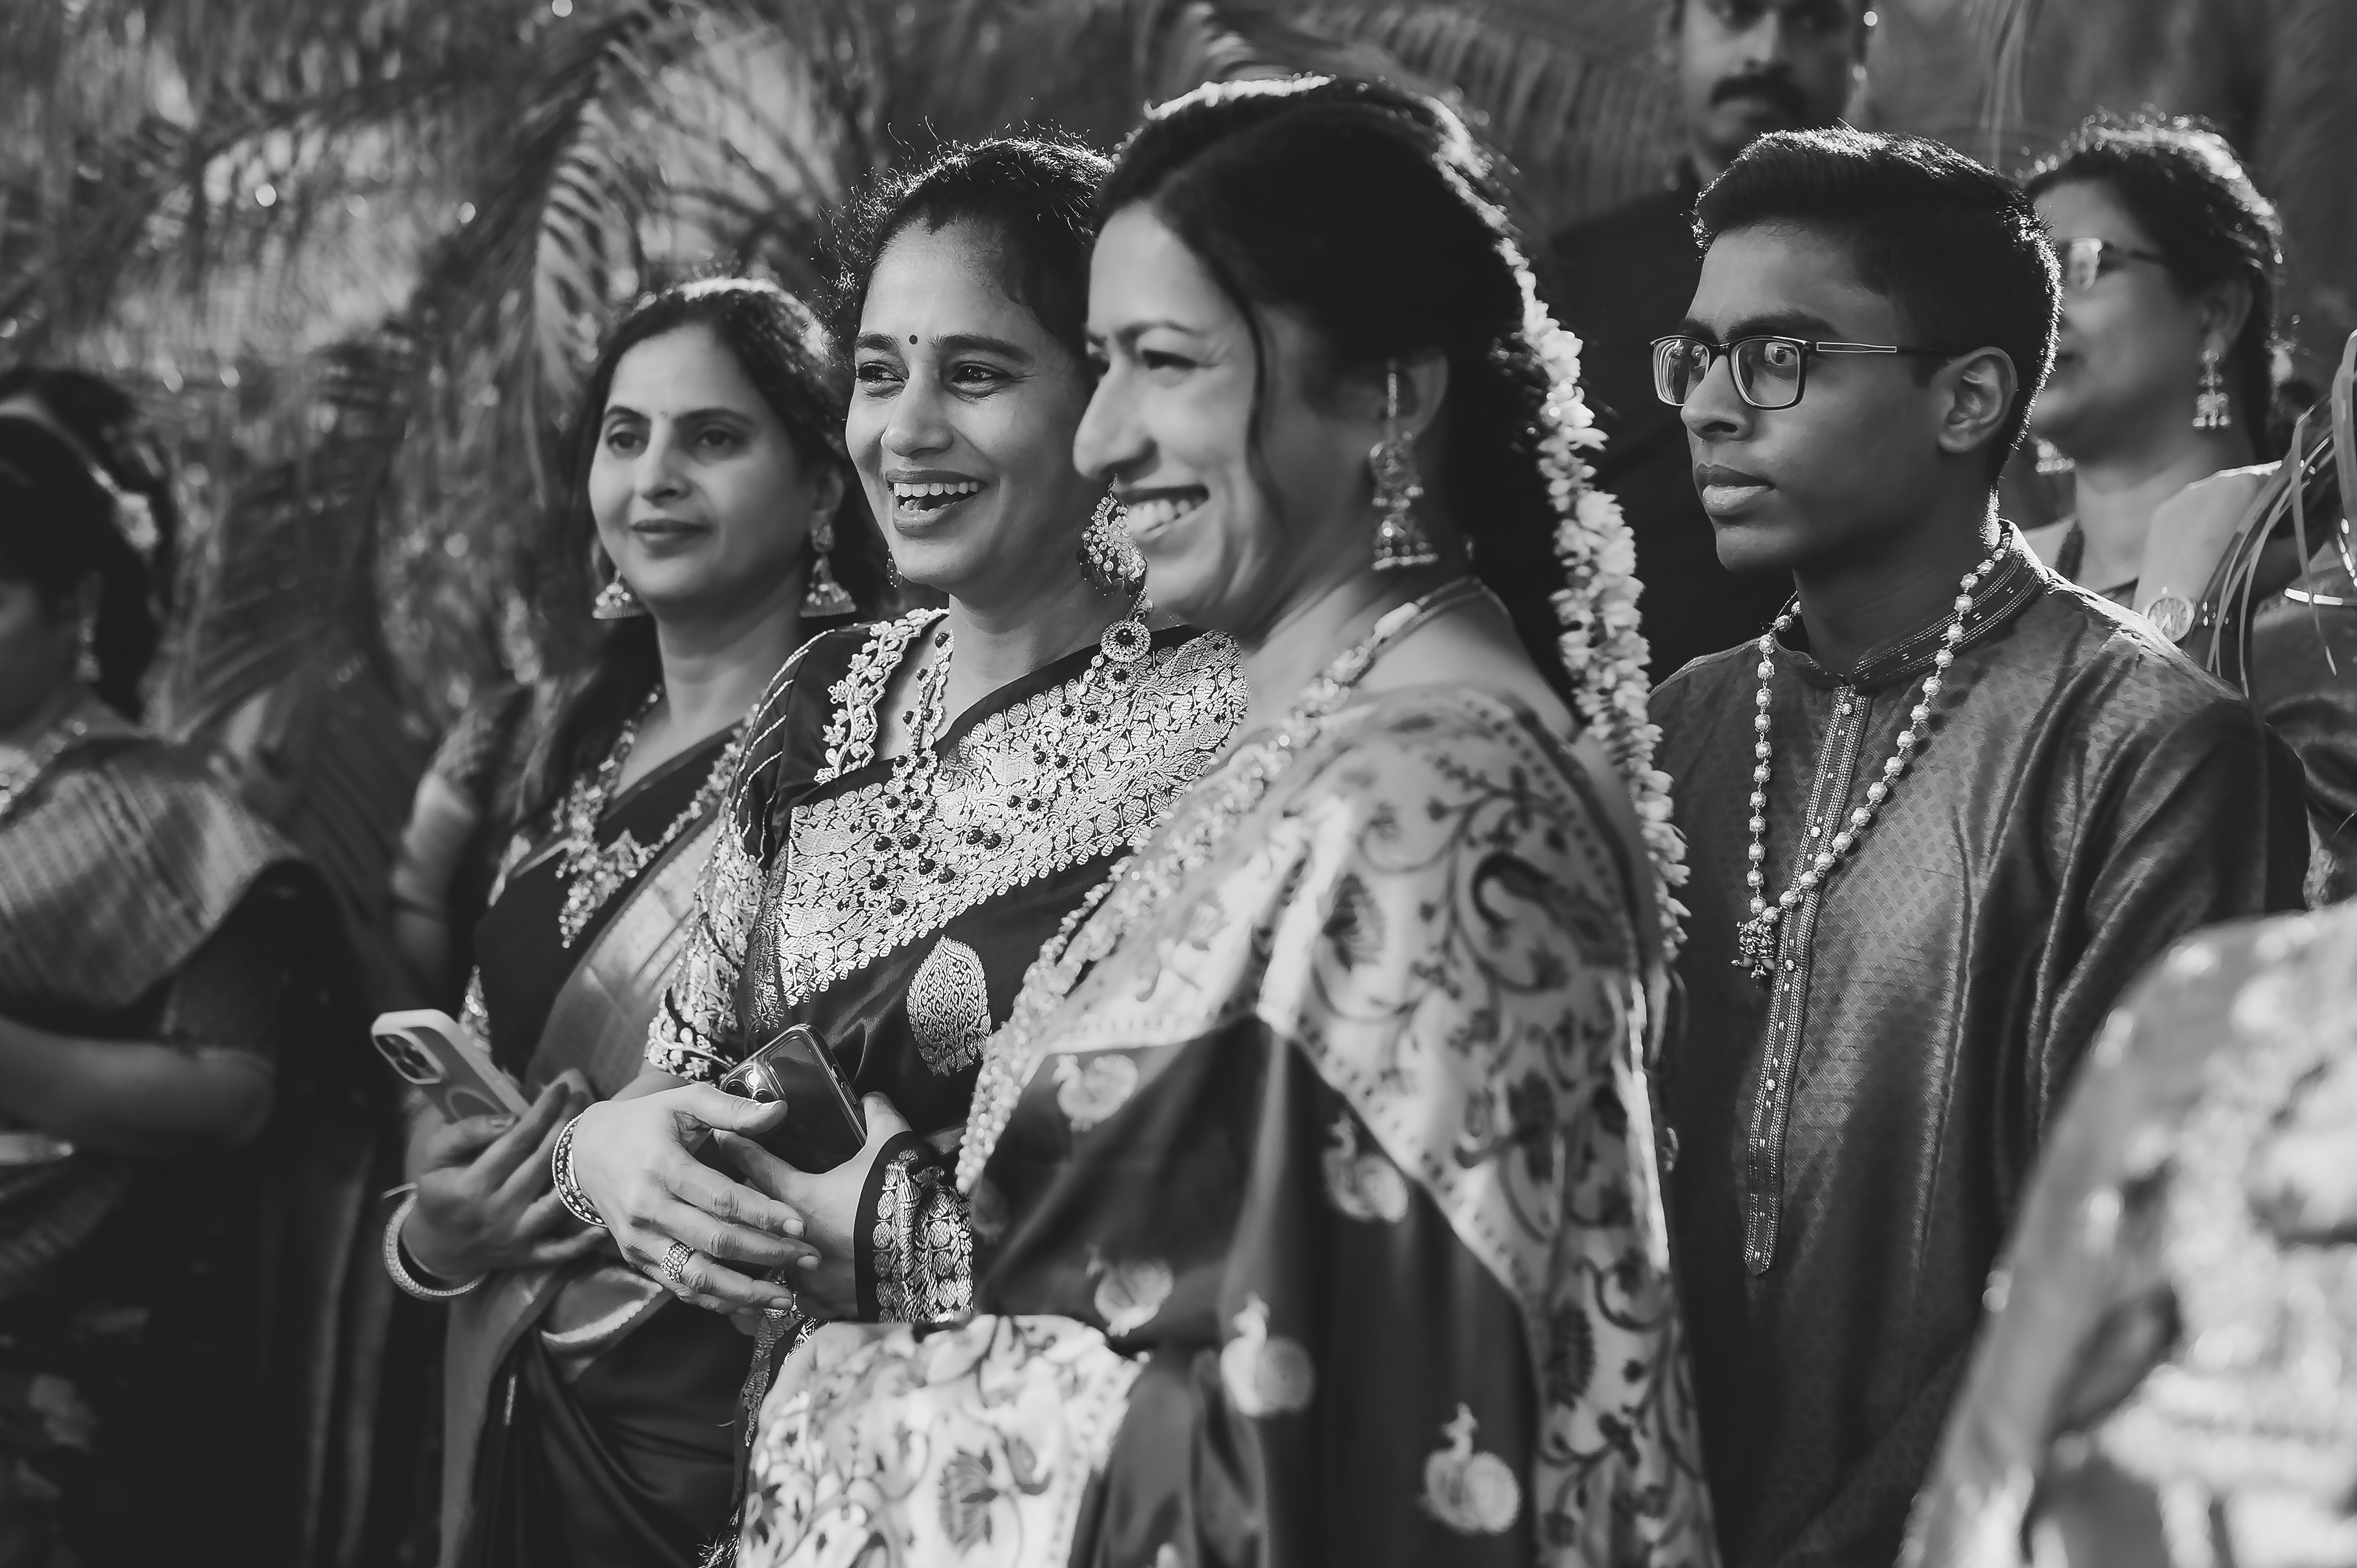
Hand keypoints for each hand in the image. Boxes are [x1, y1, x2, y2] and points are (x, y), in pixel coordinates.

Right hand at [405, 1073, 606, 1280]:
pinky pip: (559, 1250)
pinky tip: (604, 1222)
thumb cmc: (439, 1191)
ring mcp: (515, 1236)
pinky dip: (583, 1240)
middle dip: (565, 1126)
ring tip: (596, 1137)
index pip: (516, 1141)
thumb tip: (509, 1117)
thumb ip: (465, 1133)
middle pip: (543, 1164)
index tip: (559, 1088)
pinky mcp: (527, 1256)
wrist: (436, 1246)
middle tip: (581, 1098)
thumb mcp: (434, 1158)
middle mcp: (497, 1211)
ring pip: (557, 1203)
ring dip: (581, 1170)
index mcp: (471, 1184)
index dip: (542, 1112)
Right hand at [566, 1083, 817, 1314]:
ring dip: (744, 1292)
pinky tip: (750, 1304)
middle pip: (715, 1242)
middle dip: (767, 1254)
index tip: (801, 1225)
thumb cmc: (644, 1122)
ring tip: (786, 1297)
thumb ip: (731, 1108)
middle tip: (809, 1259)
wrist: (587, 1151)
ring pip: (696, 1276)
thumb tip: (779, 1111)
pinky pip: (678, 1286)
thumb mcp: (683, 1101)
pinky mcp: (636, 1258)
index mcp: (663, 1167)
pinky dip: (715, 1300)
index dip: (764, 1214)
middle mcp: (648, 1209)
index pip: (722, 1199)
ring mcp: (639, 1239)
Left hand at [714, 1093, 913, 1320]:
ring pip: (762, 1262)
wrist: (932, 1260)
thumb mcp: (893, 1144)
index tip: (721, 1137)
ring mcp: (802, 1276)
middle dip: (741, 1203)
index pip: (755, 1166)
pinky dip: (781, 1292)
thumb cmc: (904, 1198)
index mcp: (800, 1197)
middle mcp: (789, 1239)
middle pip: (749, 1217)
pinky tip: (775, 1290)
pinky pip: (786, 1299)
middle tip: (733, 1190)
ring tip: (750, 1243)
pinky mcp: (819, 1305)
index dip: (738, 1147)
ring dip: (758, 1251)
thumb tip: (870, 1096)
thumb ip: (877, 1114)